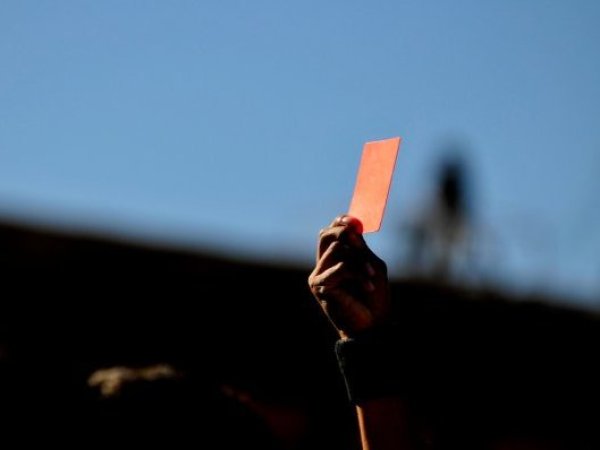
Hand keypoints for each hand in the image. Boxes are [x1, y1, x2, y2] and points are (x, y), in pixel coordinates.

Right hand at [308, 215, 390, 338]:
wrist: (373, 326)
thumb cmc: (374, 298)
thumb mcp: (372, 266)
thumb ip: (361, 247)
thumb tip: (352, 225)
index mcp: (335, 259)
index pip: (330, 232)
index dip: (340, 222)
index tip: (354, 220)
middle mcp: (323, 265)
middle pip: (325, 235)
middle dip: (344, 232)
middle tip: (359, 238)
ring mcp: (318, 276)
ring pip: (337, 249)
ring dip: (360, 260)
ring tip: (372, 276)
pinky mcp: (319, 287)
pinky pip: (339, 268)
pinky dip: (358, 275)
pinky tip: (368, 287)